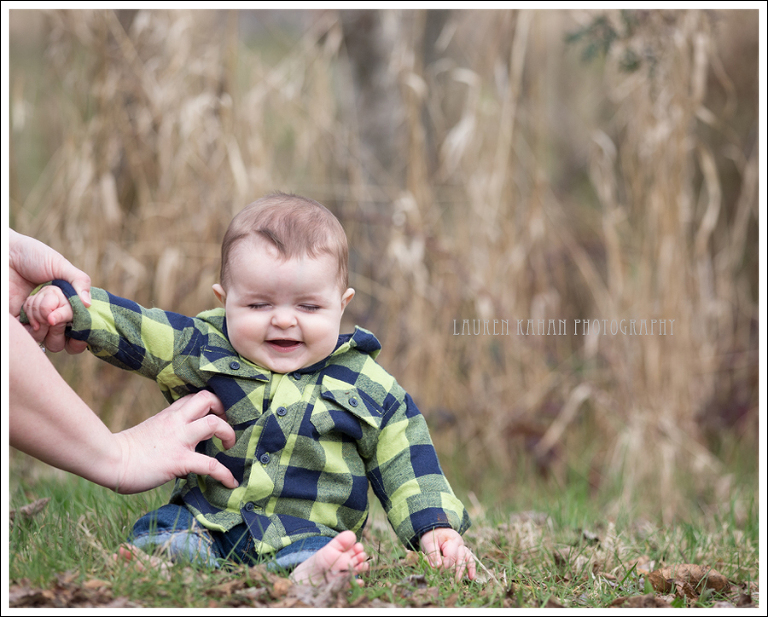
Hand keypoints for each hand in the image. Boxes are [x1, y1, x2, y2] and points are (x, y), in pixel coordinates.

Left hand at [9, 229, 89, 352]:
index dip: (83, 330)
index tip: (75, 324)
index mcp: (69, 301)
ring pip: (48, 341)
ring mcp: (38, 319)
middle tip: (52, 315)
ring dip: (44, 327)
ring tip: (35, 307)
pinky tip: (26, 313)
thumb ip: (79, 281)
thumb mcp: (60, 265)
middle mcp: (56, 313)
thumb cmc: (32, 255)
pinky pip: (29, 338)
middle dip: (61, 329)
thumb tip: (89, 304)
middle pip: (67, 339)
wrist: (4, 255)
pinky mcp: (20, 322)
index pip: (83, 325)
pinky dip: (29, 330)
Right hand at [111, 391, 237, 493]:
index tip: (218, 415)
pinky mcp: (179, 461)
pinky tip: (231, 482)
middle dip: (224, 409)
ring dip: (229, 434)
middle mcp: (176, 422)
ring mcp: (179, 440)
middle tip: (226, 425)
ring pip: (214, 424)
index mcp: (169, 415)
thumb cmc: (126, 451)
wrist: (109, 462)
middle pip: (208, 399)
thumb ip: (167, 430)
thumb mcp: (150, 430)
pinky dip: (224, 474)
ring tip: (229, 447)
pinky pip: (210, 465)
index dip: (211, 403)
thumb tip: (181, 443)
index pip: (195, 397)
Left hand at [419, 528, 476, 580]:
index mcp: (451, 540)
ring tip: (469, 578)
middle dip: (458, 570)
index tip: (439, 571)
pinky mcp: (462, 551)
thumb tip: (437, 567)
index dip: (446, 564)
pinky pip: (469, 559)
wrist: (435, 528)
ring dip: (467, 569)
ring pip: (467, 558)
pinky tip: (471, 576)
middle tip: (456, 581)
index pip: (451, 555)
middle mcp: (459, 543)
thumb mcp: (428, 542)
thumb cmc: (431, 535)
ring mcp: (462, 547)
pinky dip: (471, 567)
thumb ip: (433, 554)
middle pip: (460, 558)